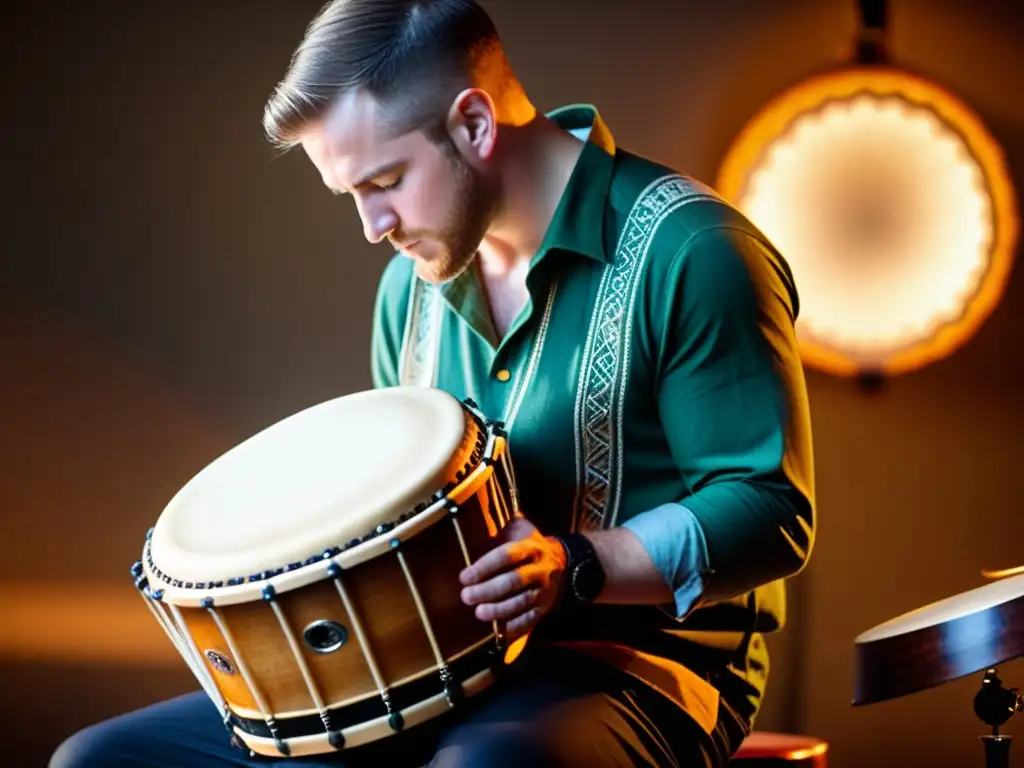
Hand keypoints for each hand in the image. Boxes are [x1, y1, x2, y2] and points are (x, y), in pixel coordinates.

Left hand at [458, 516, 567, 642]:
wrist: (563, 561)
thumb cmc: (530, 545)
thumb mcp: (520, 529)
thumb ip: (502, 527)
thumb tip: (475, 520)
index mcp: (530, 548)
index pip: (506, 556)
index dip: (485, 566)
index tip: (464, 577)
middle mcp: (539, 569)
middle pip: (513, 580)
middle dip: (488, 590)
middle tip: (466, 596)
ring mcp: (544, 590)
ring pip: (522, 601)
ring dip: (499, 609)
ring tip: (479, 613)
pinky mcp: (545, 607)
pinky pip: (531, 618)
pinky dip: (515, 626)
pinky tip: (499, 631)